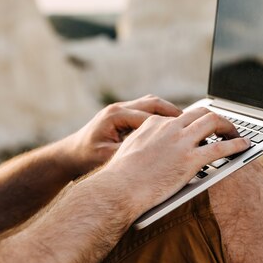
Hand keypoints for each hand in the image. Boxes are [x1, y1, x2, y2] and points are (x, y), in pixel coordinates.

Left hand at [58, 95, 182, 176]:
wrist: (68, 156)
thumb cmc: (86, 159)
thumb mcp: (108, 157)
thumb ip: (130, 152)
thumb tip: (155, 154)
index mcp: (116, 115)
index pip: (151, 116)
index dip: (171, 124)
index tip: (188, 132)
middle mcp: (119, 108)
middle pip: (155, 104)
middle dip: (175, 113)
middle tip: (194, 123)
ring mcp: (121, 109)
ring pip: (152, 104)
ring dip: (169, 113)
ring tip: (187, 124)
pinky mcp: (123, 115)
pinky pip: (147, 111)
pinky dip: (161, 117)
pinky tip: (172, 128)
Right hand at [103, 107, 250, 211]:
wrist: (118, 190)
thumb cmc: (121, 178)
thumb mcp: (130, 150)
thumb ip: (145, 143)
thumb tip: (154, 147)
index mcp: (154, 124)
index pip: (181, 116)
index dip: (195, 123)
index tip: (203, 129)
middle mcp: (170, 127)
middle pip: (200, 113)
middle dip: (216, 118)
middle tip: (224, 128)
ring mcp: (181, 142)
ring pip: (213, 122)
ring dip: (229, 126)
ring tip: (237, 134)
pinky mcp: (190, 159)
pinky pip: (220, 147)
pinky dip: (236, 144)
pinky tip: (245, 146)